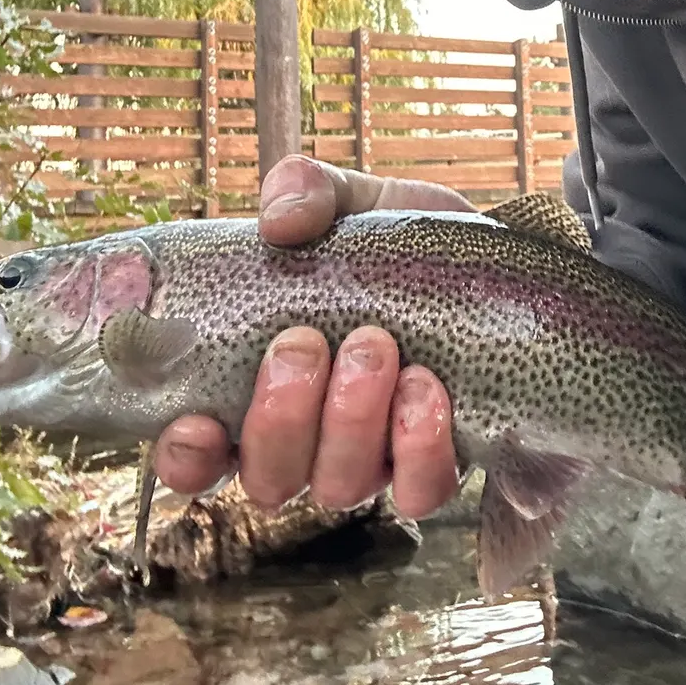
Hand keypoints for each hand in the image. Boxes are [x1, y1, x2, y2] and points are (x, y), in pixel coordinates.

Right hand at [151, 155, 474, 516]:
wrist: (501, 265)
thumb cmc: (403, 245)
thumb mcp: (354, 202)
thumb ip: (305, 191)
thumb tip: (279, 220)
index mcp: (263, 387)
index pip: (198, 455)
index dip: (184, 458)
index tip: (196, 423)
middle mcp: (311, 441)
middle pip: (269, 479)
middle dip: (281, 417)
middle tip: (308, 343)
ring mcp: (374, 461)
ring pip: (338, 488)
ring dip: (349, 421)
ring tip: (376, 346)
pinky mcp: (437, 467)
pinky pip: (417, 493)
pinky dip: (416, 448)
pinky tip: (427, 392)